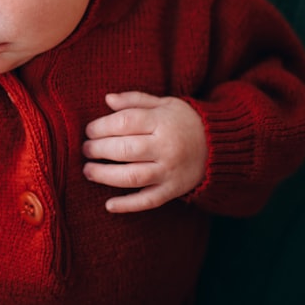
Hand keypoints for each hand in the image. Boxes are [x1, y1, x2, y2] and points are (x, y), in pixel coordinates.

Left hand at [82, 92, 207, 212]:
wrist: (219, 145)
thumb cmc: (184, 121)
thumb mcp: (164, 103)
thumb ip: (135, 100)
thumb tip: (107, 99)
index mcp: (162, 122)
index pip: (125, 123)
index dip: (101, 127)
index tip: (89, 130)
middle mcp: (166, 147)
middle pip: (125, 149)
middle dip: (99, 150)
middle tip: (85, 149)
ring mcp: (170, 171)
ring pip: (132, 176)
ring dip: (105, 175)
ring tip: (88, 171)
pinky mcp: (173, 190)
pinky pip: (148, 200)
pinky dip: (127, 205)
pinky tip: (109, 205)